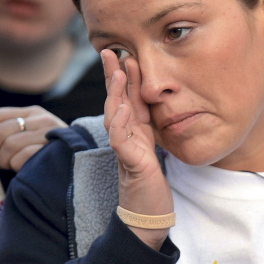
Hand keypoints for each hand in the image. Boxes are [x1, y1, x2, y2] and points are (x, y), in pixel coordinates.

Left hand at [0, 106, 65, 171]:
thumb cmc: (44, 152)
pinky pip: (23, 155)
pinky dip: (16, 164)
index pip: (0, 115)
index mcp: (33, 112)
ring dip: (5, 159)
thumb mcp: (27, 134)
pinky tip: (21, 167)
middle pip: (2, 130)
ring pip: (11, 143)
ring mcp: (51, 134)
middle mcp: (44, 119)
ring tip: (10, 164)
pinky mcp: (53, 150)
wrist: (75, 165)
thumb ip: (8, 129)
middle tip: (1, 159)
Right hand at [101, 50, 173, 248]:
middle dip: (113, 76)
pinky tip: (123, 107)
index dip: (124, 76)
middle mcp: (126, 136)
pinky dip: (120, 123)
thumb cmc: (152, 182)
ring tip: (117, 72)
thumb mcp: (154, 148)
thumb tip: (152, 105)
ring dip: (115, 93)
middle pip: (116, 100)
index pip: (127, 97)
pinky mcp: (129, 163)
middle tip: (109, 51)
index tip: (124, 52)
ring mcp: (125, 148)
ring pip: (115, 115)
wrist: (149, 212)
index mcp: (134, 130)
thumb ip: (150, 127)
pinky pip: (121, 140)